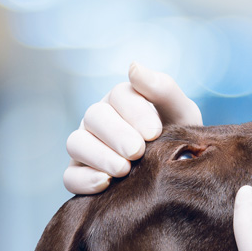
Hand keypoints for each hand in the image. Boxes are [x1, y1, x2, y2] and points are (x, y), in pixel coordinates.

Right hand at [63, 62, 201, 193]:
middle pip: (93, 117)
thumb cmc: (178, 138)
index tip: (154, 133)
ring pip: (76, 143)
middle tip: (138, 151)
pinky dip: (84, 180)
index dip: (135, 113)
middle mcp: (99, 120)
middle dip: (116, 134)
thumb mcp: (181, 113)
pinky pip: (70, 176)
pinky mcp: (80, 175)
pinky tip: (106, 183)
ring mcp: (86, 147)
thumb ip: (162, 89)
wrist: (177, 174)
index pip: (119, 95)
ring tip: (124, 169)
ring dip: (99, 155)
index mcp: (122, 100)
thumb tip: (133, 67)